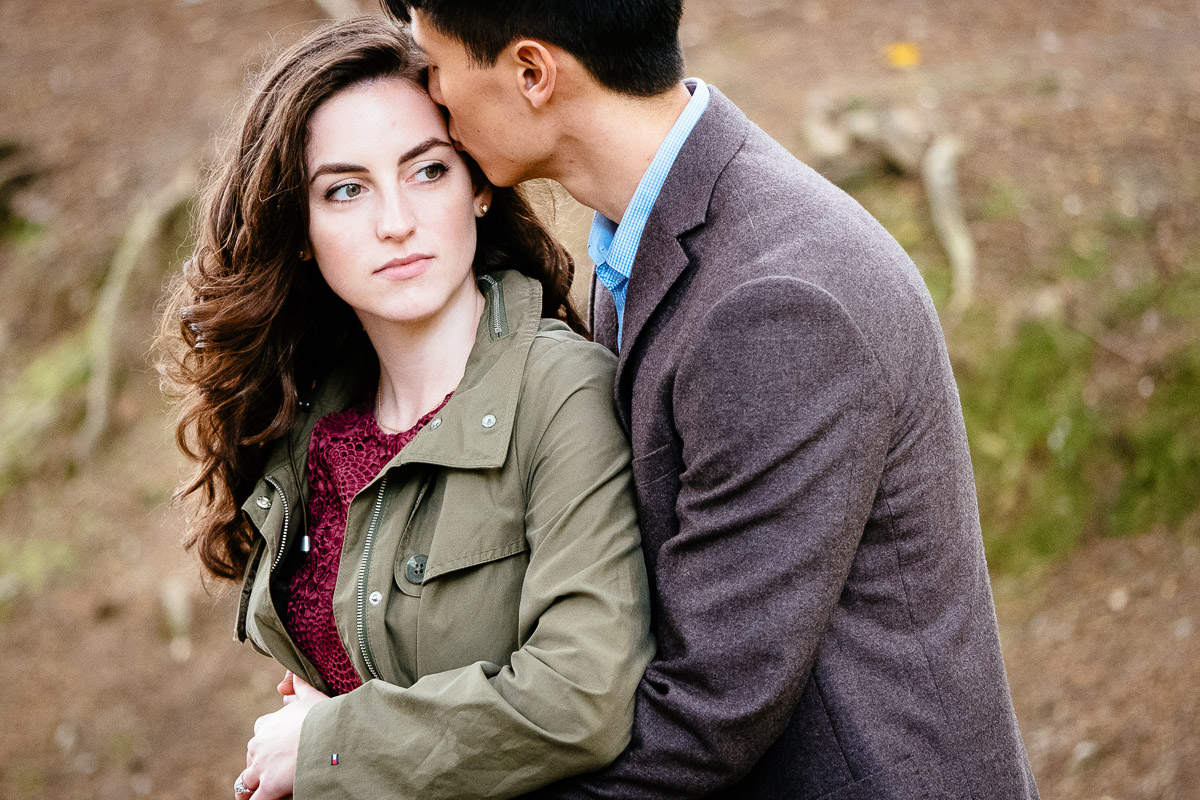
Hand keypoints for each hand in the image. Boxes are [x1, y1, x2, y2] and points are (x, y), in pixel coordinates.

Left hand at [237, 673, 328, 799]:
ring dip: (251, 786)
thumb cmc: (322, 715)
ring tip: (259, 790)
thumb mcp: (310, 695)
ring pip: (246, 781)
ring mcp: (260, 768)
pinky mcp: (267, 787)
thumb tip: (287, 678)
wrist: (327, 736)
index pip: (261, 732)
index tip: (280, 746)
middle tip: (278, 771)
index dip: (270, 740)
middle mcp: (258, 745)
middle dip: (261, 765)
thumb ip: (297, 685)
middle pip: (252, 758)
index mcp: (266, 724)